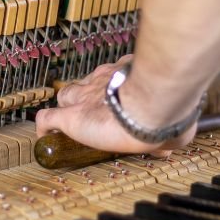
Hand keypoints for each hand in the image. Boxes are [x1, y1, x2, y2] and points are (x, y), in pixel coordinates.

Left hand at [34, 57, 195, 156]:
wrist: (152, 106)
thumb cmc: (168, 109)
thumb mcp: (175, 120)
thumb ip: (173, 131)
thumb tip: (174, 144)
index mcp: (128, 75)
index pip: (113, 80)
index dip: (113, 93)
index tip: (118, 105)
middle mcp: (104, 81)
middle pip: (86, 84)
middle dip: (87, 96)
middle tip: (92, 114)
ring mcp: (84, 97)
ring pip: (66, 97)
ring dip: (66, 108)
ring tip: (66, 124)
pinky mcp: (71, 116)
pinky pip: (47, 118)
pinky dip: (44, 127)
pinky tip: (45, 137)